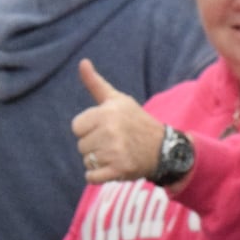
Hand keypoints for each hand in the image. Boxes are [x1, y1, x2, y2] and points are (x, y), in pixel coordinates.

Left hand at [72, 59, 166, 184]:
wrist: (162, 148)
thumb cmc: (135, 121)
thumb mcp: (117, 99)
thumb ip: (95, 83)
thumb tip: (82, 62)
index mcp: (107, 112)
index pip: (77, 127)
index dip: (90, 129)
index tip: (107, 127)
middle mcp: (110, 131)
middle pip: (81, 146)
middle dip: (95, 146)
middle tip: (115, 142)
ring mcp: (115, 152)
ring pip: (87, 161)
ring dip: (99, 161)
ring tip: (117, 153)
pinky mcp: (119, 170)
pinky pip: (91, 177)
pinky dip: (98, 176)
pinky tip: (113, 167)